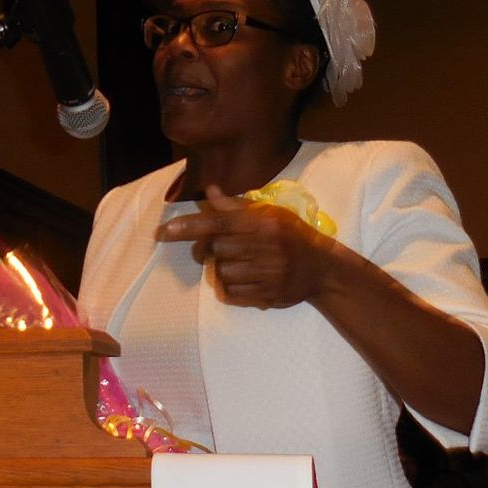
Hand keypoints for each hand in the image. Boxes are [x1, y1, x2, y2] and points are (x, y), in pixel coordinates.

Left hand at [157, 185, 338, 308]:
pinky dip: (230, 287)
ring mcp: (265, 274)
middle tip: (225, 247)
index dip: (189, 226)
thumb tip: (210, 191)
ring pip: (221, 273)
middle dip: (212, 249)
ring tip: (242, 263)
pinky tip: (246, 279)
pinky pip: (229, 293)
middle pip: (215, 249)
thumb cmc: (293, 235)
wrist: (322, 270)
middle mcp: (264, 248)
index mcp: (263, 224)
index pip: (219, 222)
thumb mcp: (270, 214)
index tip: (165, 231)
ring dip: (223, 269)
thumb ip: (236, 206)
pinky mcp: (265, 296)